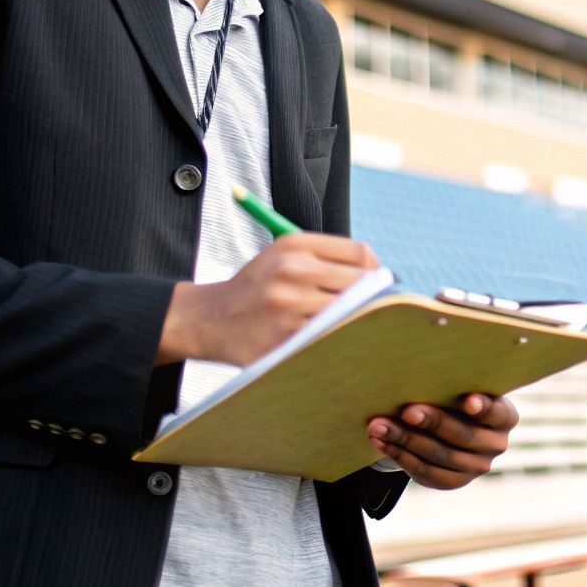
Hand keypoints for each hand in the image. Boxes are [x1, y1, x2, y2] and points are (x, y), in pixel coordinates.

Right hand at [157, 233, 378, 365]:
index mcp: (295, 245)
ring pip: (349, 313)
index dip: (375, 270)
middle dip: (371, 298)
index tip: (377, 284)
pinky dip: (338, 340)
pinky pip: (329, 338)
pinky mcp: (285, 338)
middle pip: (360, 283)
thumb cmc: (256, 287)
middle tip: (375, 310)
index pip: (359, 253)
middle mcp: (293, 271)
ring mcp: (289, 306)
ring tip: (356, 327)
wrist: (209, 318)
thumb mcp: (282, 255)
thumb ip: (325, 258)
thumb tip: (378, 273)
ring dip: (356, 322)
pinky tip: (335, 341)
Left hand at [367, 393, 518, 489]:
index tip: (468, 402)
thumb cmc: (453, 395)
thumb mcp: (459, 387)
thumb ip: (451, 384)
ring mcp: (477, 466)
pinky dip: (401, 456)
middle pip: (462, 435)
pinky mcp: (455, 480)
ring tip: (379, 426)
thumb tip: (419, 370)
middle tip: (406, 411)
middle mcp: (496, 444)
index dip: (483, 408)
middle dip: (432, 422)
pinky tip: (382, 442)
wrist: (448, 425)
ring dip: (405, 439)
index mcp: (504, 416)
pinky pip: (427, 472)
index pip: (497, 412)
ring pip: (439, 455)